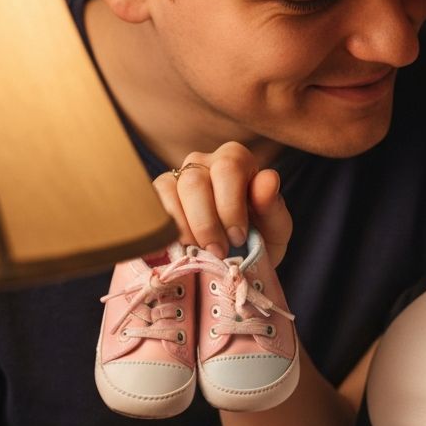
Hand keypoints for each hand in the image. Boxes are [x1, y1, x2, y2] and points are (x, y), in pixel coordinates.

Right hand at [154, 142, 291, 264]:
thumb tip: (267, 179)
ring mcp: (176, 178)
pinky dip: (163, 230)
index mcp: (236, 161)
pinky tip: (178, 248)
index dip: (230, 205)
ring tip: (198, 253)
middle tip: (218, 251)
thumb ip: (273, 205)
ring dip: (184, 228)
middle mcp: (203, 162)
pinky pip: (150, 205)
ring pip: (169, 191)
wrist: (234, 264)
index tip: (238, 237)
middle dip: (206, 222)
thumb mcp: (275, 229)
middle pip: (195, 181)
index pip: (228, 167)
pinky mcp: (155, 198)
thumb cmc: (258, 240)